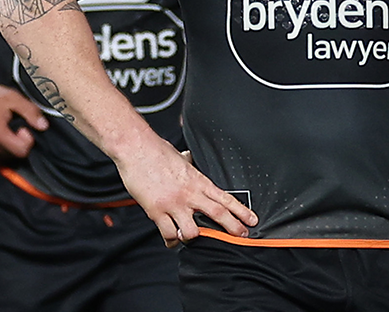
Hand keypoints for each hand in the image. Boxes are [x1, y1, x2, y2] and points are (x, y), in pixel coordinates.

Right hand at [0, 85, 48, 166]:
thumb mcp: (11, 97)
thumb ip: (30, 111)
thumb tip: (43, 126)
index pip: (22, 150)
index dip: (27, 139)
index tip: (22, 128)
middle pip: (15, 155)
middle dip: (19, 143)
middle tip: (12, 128)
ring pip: (6, 159)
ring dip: (9, 147)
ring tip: (2, 132)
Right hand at [116, 138, 257, 247]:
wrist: (136, 148)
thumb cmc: (157, 151)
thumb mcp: (180, 157)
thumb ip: (188, 163)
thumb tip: (189, 158)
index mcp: (198, 180)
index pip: (225, 197)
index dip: (241, 210)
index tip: (252, 219)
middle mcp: (189, 193)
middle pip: (218, 213)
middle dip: (233, 227)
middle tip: (242, 236)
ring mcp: (173, 203)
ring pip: (192, 231)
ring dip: (195, 238)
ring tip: (195, 239)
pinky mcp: (156, 211)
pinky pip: (168, 233)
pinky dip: (172, 240)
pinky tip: (172, 240)